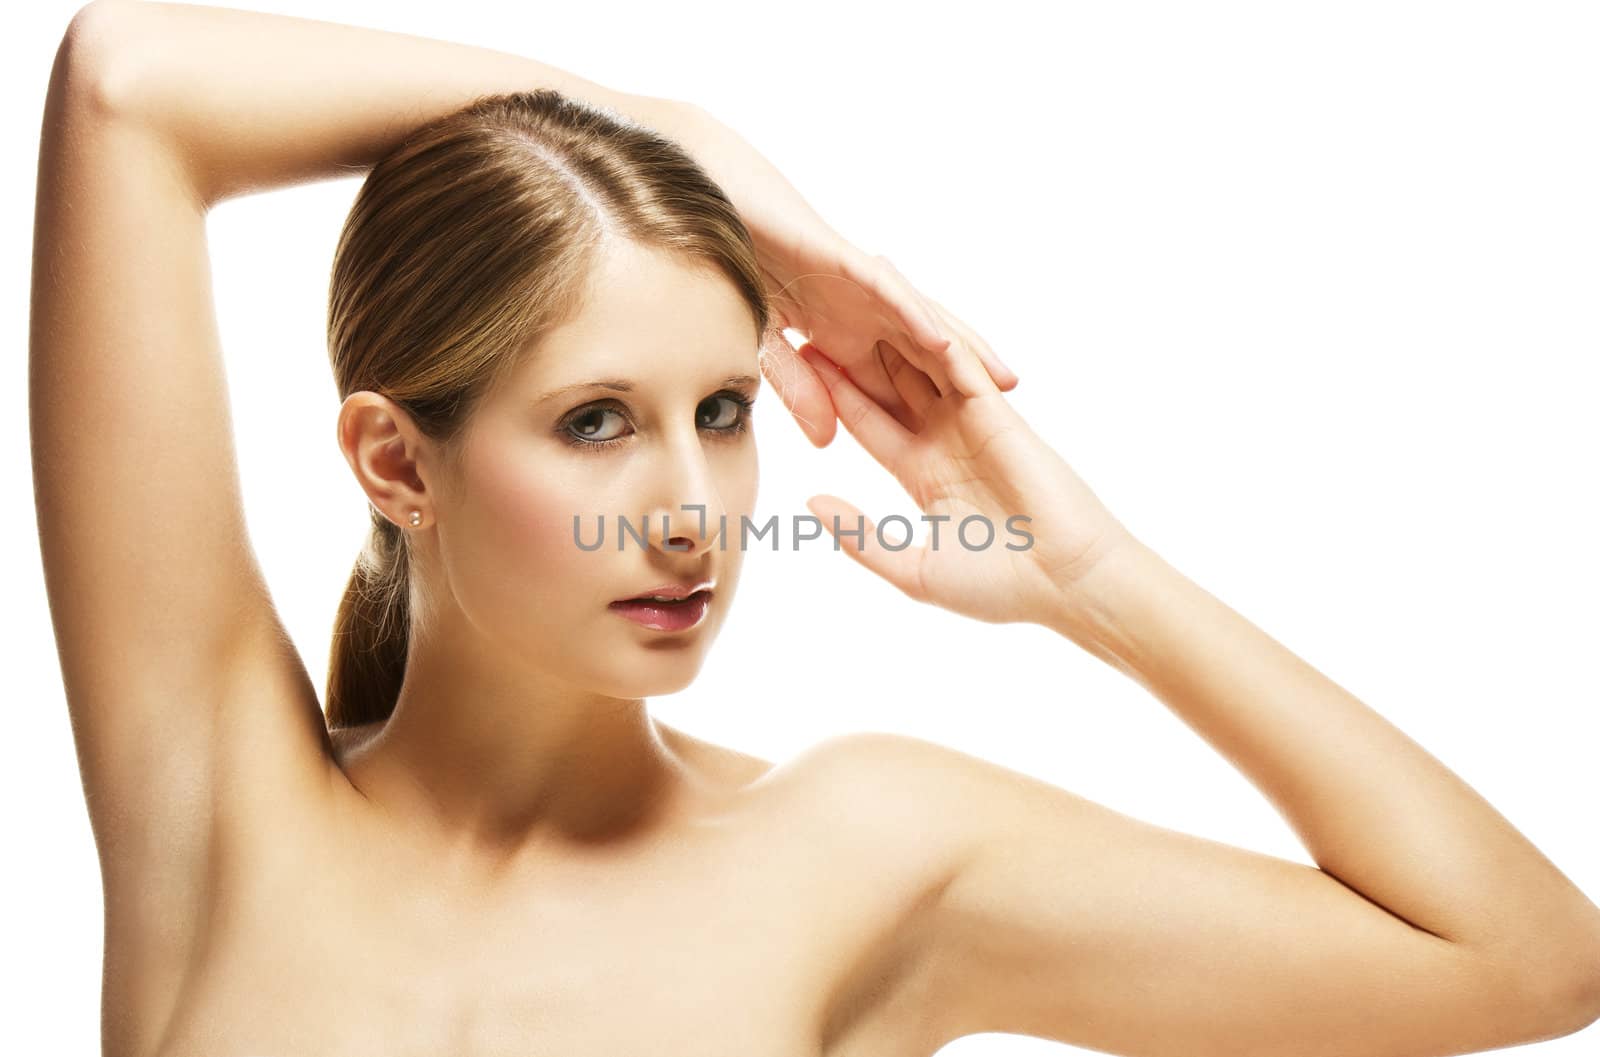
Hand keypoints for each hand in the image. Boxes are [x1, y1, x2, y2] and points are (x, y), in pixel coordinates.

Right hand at [656, 102, 1018, 447]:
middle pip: (926, 354)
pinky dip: (914, 315)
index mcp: (847, 336)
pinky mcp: (844, 260)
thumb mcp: (766, 349)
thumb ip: (799, 391)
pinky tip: (940, 341)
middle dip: (965, 386)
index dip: (930, 414)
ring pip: (920, 321)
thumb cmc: (738, 270)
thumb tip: (826, 439)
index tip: (965, 453)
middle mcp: (864, 311)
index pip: (898, 381)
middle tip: (1007, 423)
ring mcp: (860, 285)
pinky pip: (888, 292)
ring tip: (998, 381)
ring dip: (961, 351)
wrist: (710, 209)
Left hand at [798, 299, 1137, 627]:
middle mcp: (946, 439)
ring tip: (858, 282)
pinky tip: (903, 303)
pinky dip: (934, 335)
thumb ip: (862, 537)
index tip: (799, 364)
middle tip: (819, 308)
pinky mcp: (998, 412)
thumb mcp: (913, 568)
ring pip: (924, 362)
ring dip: (895, 326)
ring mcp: (973, 421)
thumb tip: (812, 505)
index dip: (835, 392)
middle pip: (892, 381)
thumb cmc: (997, 587)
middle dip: (858, 347)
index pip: (869, 422)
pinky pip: (961, 365)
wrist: (1065, 583)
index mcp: (923, 473)